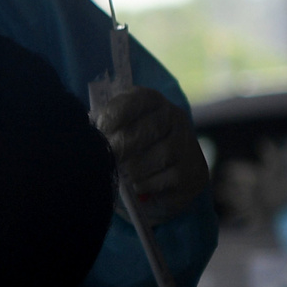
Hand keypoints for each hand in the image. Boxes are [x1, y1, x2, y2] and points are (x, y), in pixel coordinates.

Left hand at [92, 87, 209, 226]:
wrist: (165, 177)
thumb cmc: (131, 148)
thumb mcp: (115, 130)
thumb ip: (103, 128)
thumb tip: (92, 136)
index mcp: (151, 100)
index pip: (135, 101)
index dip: (114, 117)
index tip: (101, 131)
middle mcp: (174, 116)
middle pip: (150, 128)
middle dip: (124, 146)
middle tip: (109, 158)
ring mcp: (188, 143)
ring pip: (162, 154)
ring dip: (137, 168)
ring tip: (125, 174)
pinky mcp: (194, 170)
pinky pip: (170, 177)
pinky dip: (149, 184)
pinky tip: (138, 186)